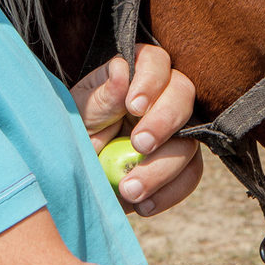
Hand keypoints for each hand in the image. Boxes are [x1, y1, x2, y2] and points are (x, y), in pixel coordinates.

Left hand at [70, 45, 203, 216]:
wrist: (75, 179)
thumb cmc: (73, 136)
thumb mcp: (76, 116)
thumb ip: (100, 98)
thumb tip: (122, 74)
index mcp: (133, 75)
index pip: (155, 61)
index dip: (150, 80)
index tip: (132, 106)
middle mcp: (161, 97)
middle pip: (183, 94)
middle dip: (163, 121)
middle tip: (139, 144)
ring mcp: (176, 131)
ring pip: (189, 140)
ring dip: (162, 167)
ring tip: (129, 188)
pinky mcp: (182, 163)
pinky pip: (190, 174)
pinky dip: (170, 192)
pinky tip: (143, 204)